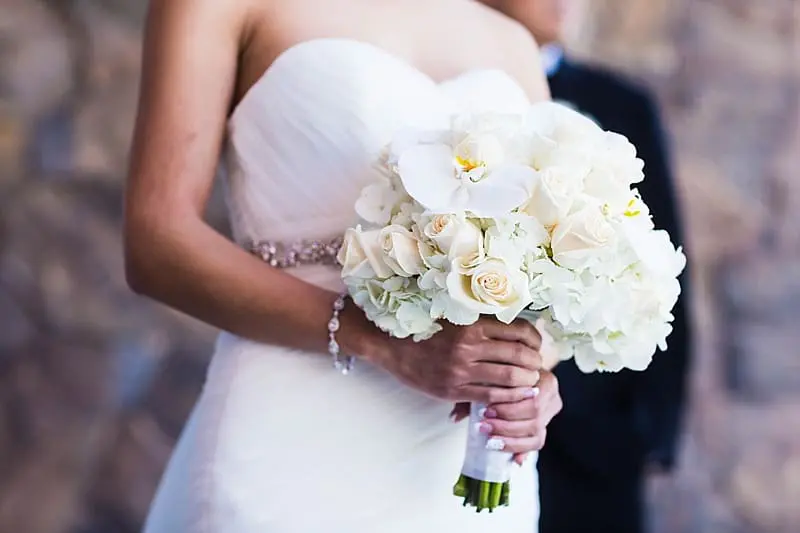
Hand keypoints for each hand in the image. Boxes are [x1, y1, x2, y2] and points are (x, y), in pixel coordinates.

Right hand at [373, 317, 542, 403]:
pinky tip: (515, 397)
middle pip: (518, 355)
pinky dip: (508, 398)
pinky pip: (490, 396)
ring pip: (508, 377)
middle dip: (534, 362)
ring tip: (531, 382)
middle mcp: (468, 345)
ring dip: (526, 381)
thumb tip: (516, 327)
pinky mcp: (453, 389)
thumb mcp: (455, 318)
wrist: (391, 346)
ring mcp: (461, 369)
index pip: (518, 330)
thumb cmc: (427, 330)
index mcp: (472, 324)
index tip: (537, 345)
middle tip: (538, 366)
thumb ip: (482, 322)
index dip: (534, 339)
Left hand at [450, 369, 561, 464]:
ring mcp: (550, 413)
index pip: (529, 395)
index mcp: (542, 377)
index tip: (485, 411)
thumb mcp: (490, 377)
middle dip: (507, 423)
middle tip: (484, 426)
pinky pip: (537, 443)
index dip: (508, 406)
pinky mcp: (545, 427)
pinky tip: (511, 459)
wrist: (517, 374)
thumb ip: (477, 391)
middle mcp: (551, 395)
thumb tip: (454, 417)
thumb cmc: (501, 373)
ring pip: (537, 432)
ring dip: (511, 438)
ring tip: (490, 440)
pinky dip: (521, 449)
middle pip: (534, 414)